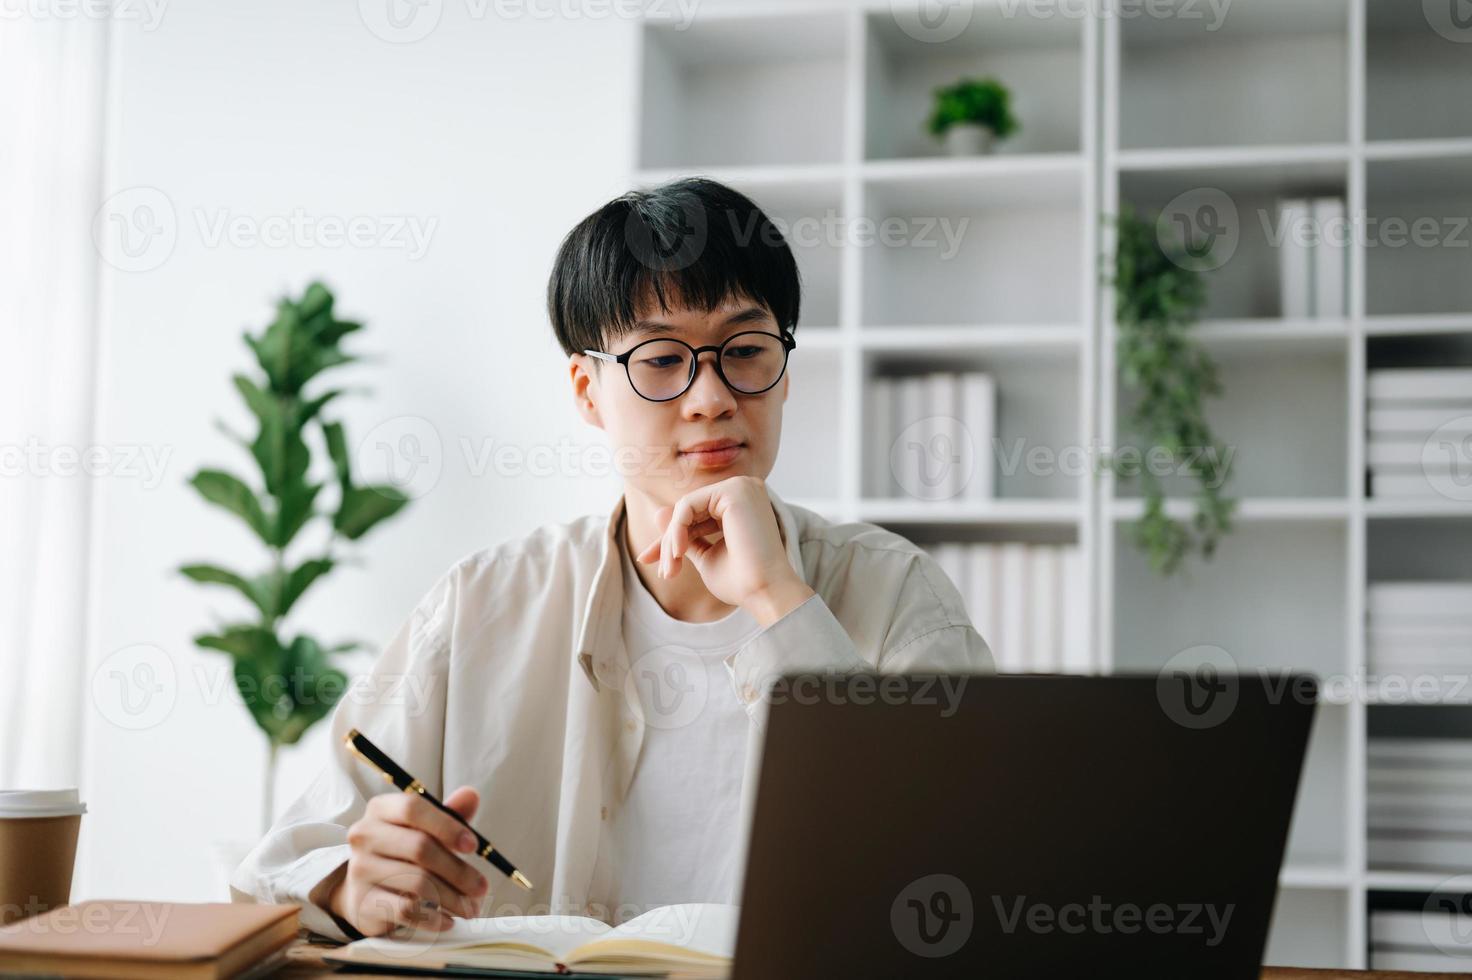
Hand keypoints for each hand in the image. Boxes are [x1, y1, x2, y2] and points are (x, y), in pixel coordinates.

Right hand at [328, 786, 488, 936]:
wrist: (364, 892)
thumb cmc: (402, 853)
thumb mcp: (425, 829)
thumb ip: (449, 814)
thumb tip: (471, 796)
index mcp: (381, 809)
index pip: (412, 808)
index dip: (447, 826)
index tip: (473, 846)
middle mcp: (365, 835)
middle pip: (420, 848)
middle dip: (458, 871)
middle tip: (481, 888)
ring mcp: (360, 870)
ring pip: (417, 882)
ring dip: (452, 898)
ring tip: (471, 908)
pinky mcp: (363, 902)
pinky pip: (406, 910)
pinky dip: (433, 918)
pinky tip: (449, 920)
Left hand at [636, 475, 814, 626]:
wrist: (765, 593)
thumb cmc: (742, 581)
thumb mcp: (706, 556)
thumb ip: (685, 534)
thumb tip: (657, 512)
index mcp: (741, 504)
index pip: (696, 515)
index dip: (671, 539)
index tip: (654, 564)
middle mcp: (744, 490)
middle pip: (689, 510)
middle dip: (668, 541)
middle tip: (663, 572)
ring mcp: (741, 487)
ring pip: (685, 507)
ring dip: (671, 540)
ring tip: (670, 570)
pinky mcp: (734, 491)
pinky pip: (688, 505)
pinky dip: (677, 530)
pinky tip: (678, 552)